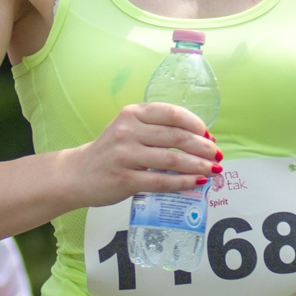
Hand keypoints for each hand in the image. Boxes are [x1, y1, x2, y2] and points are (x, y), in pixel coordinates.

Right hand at [60, 103, 221, 207]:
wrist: (77, 175)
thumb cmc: (110, 152)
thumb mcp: (128, 129)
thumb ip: (156, 130)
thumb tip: (198, 140)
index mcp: (132, 114)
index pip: (172, 114)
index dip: (195, 124)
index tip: (209, 134)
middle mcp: (128, 131)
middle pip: (176, 137)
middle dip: (203, 146)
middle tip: (217, 154)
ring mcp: (125, 155)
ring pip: (172, 159)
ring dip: (199, 165)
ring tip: (214, 169)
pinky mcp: (125, 179)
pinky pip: (161, 181)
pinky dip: (183, 182)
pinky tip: (197, 182)